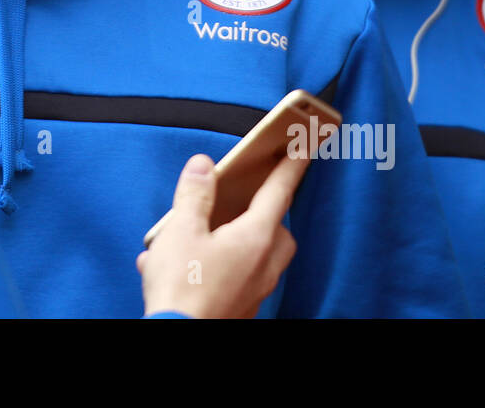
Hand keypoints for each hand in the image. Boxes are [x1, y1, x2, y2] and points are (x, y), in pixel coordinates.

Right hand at [136, 151, 306, 317]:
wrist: (179, 336)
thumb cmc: (183, 289)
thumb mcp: (180, 231)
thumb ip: (194, 195)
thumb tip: (203, 166)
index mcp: (255, 237)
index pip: (279, 191)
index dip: (291, 165)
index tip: (304, 147)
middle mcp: (264, 263)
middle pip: (278, 228)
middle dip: (268, 209)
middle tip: (250, 196)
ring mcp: (256, 288)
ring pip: (263, 254)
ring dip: (246, 238)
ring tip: (209, 233)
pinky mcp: (243, 306)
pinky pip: (241, 275)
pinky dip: (225, 263)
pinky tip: (193, 265)